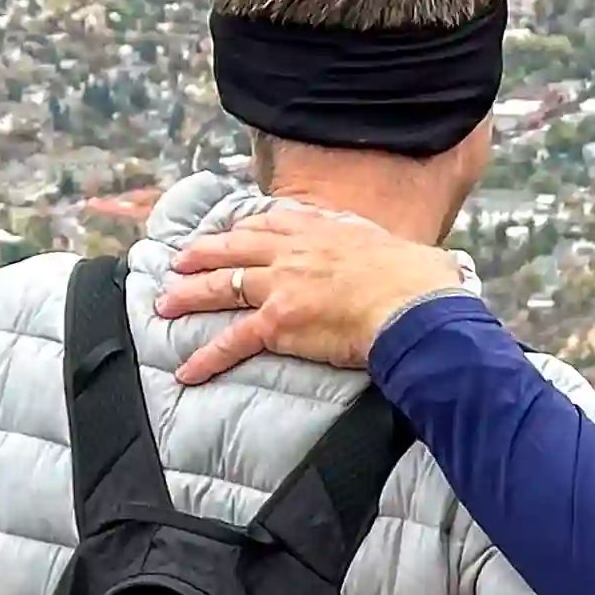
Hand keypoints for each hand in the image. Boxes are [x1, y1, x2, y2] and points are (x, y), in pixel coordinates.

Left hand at [159, 206, 468, 381]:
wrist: (414, 305)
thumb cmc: (420, 282)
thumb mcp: (402, 249)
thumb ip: (393, 253)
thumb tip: (430, 264)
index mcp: (321, 231)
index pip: (269, 224)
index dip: (242, 229)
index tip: (227, 232)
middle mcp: (293, 253)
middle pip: (233, 248)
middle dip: (201, 254)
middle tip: (178, 263)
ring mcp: (280, 285)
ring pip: (221, 286)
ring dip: (189, 296)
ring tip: (164, 304)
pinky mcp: (277, 322)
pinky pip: (231, 341)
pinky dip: (206, 357)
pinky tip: (187, 370)